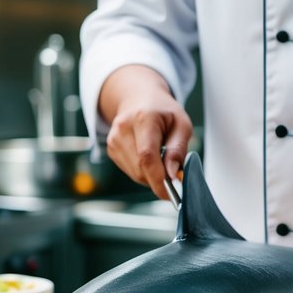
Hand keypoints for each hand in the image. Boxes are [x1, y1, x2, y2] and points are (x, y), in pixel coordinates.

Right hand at [100, 65, 193, 198]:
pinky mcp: (110, 149)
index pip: (147, 156)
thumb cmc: (163, 111)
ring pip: (135, 174)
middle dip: (159, 178)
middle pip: (140, 169)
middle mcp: (123, 129)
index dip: (158, 179)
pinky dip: (143, 170)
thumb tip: (173, 175)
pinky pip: (130, 171)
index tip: (171, 194)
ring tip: (161, 156)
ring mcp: (113, 139)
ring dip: (151, 174)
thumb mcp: (182, 124)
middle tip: (174, 172)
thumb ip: (179, 149)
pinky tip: (148, 155)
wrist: (138, 98)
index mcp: (144, 119)